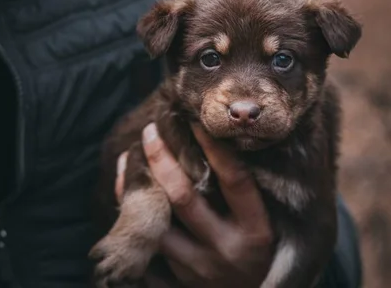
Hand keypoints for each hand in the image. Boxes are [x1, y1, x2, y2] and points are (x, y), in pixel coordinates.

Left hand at [115, 123, 273, 287]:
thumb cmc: (260, 255)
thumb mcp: (266, 227)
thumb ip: (245, 195)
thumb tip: (220, 140)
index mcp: (255, 230)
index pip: (234, 180)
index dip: (215, 146)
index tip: (197, 118)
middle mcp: (226, 249)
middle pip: (184, 198)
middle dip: (162, 160)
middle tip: (150, 131)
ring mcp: (199, 269)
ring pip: (157, 224)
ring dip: (136, 188)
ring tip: (129, 158)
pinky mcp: (177, 284)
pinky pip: (146, 245)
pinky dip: (130, 217)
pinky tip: (124, 192)